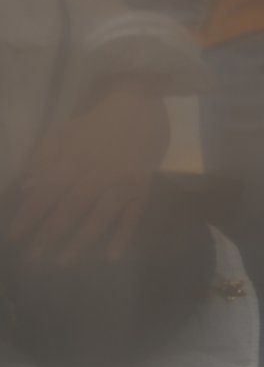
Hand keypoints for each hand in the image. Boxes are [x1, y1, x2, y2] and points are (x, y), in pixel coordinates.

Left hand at [5, 77, 168, 265]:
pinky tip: (112, 256)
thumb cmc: (97, 123)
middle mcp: (101, 169)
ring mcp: (125, 178)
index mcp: (77, 154)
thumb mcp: (65, 131)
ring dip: (84, 238)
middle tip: (35, 257)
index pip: (50, 188)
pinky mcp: (144, 186)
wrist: (144, 104)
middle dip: (52, 232)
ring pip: (104, 212)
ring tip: (64, 261)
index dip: (31, 213)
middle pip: (74, 204)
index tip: (15, 235)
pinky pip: (135, 213)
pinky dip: (125, 234)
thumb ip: (44, 157)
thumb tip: (26, 188)